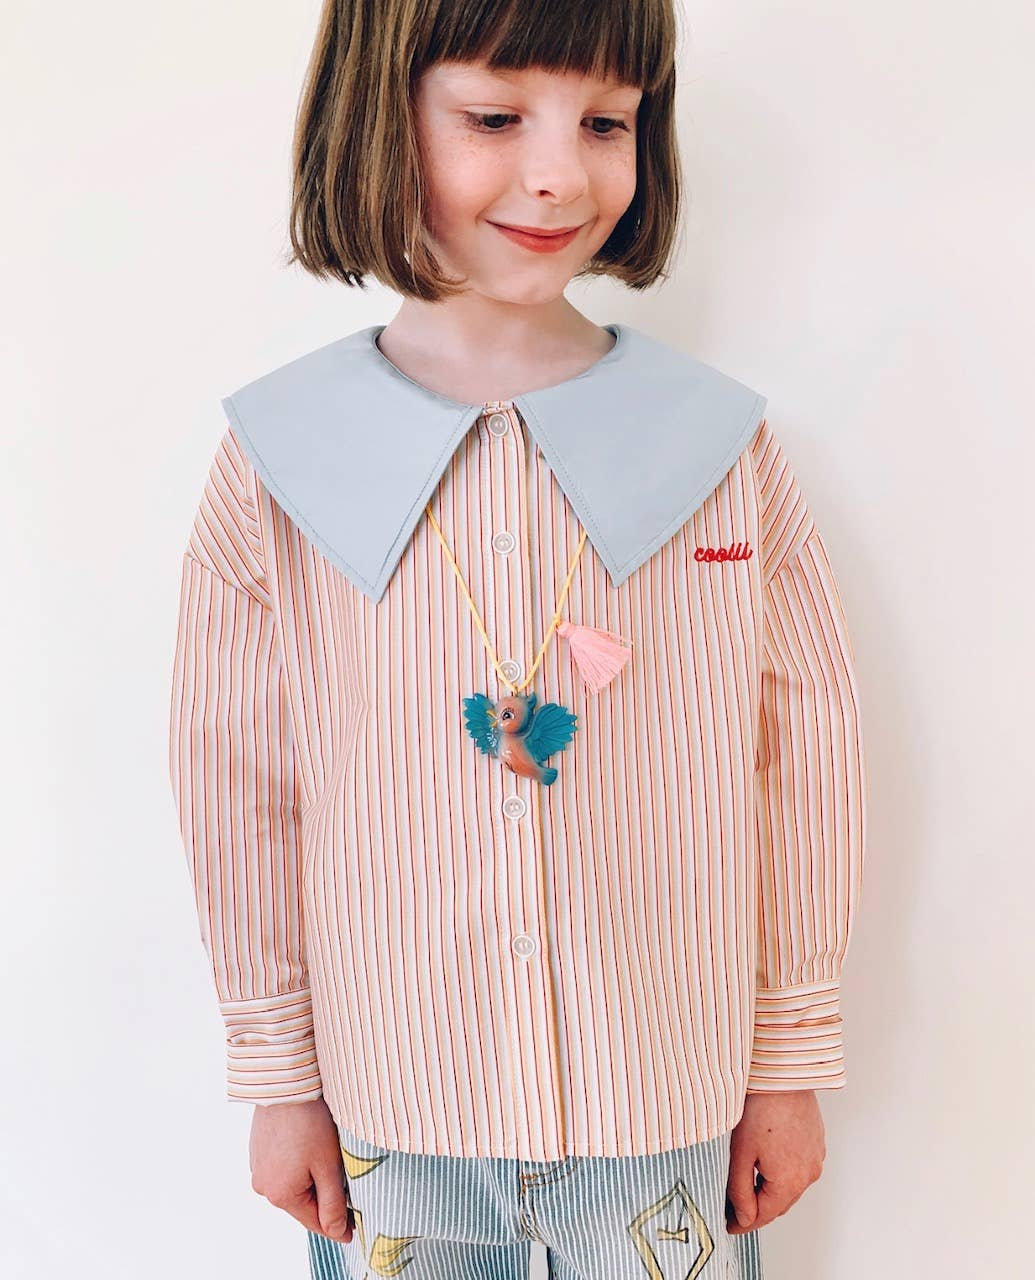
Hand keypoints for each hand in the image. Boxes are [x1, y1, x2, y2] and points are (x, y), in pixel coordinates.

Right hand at [248, 1096, 353, 1242]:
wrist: (287, 1083)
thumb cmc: (310, 1122)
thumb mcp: (328, 1166)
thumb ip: (333, 1204)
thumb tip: (338, 1234)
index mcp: (280, 1195)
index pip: (314, 1222)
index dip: (338, 1224)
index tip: (357, 1225)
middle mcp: (263, 1186)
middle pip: (303, 1202)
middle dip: (324, 1195)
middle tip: (347, 1180)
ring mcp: (258, 1167)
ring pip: (293, 1184)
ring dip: (311, 1178)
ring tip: (327, 1156)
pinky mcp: (258, 1150)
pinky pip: (283, 1167)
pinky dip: (298, 1163)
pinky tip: (310, 1145)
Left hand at [725, 1090, 825, 1234]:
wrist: (782, 1076)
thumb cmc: (760, 1108)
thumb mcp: (740, 1153)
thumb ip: (740, 1191)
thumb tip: (743, 1217)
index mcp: (790, 1182)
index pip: (765, 1215)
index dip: (744, 1223)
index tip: (730, 1225)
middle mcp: (809, 1174)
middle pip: (779, 1203)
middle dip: (757, 1208)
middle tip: (733, 1208)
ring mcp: (816, 1159)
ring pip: (790, 1187)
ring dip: (770, 1191)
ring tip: (747, 1186)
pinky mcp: (816, 1144)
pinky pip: (799, 1169)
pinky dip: (783, 1174)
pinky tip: (767, 1164)